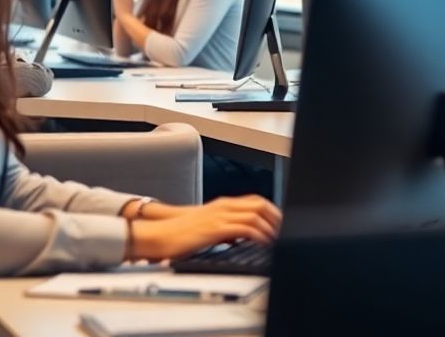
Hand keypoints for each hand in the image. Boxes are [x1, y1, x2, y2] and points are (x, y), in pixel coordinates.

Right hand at [127, 195, 281, 260]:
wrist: (159, 235)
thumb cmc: (180, 234)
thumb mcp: (208, 227)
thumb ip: (226, 228)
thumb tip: (242, 238)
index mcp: (223, 204)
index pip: (256, 201)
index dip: (272, 211)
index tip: (281, 223)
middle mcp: (224, 206)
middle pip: (260, 204)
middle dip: (276, 217)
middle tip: (285, 231)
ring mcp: (220, 215)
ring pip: (255, 214)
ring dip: (270, 227)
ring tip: (278, 239)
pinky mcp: (215, 228)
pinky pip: (244, 228)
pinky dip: (258, 235)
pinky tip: (263, 243)